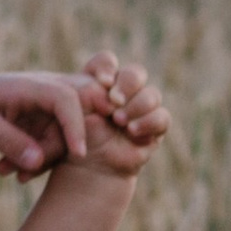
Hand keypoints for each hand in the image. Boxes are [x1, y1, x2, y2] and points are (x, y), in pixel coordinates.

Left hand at [0, 56, 143, 178]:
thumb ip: (9, 141)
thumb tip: (37, 162)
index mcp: (32, 84)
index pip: (67, 99)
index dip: (77, 126)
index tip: (78, 155)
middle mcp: (46, 93)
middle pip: (75, 118)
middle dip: (61, 148)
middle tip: (27, 172)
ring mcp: (46, 109)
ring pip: (63, 137)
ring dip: (43, 160)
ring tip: (7, 173)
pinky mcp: (43, 123)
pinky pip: (51, 144)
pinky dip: (36, 161)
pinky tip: (9, 171)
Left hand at [68, 60, 169, 177]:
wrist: (86, 169)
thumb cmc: (71, 142)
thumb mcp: (68, 118)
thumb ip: (79, 101)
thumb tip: (104, 98)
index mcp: (101, 82)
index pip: (107, 61)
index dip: (107, 67)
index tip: (102, 81)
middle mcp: (125, 92)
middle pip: (136, 73)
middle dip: (127, 84)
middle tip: (114, 100)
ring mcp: (142, 109)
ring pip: (152, 94)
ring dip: (136, 105)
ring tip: (119, 120)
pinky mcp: (155, 128)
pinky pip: (162, 118)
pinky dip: (148, 122)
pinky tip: (132, 131)